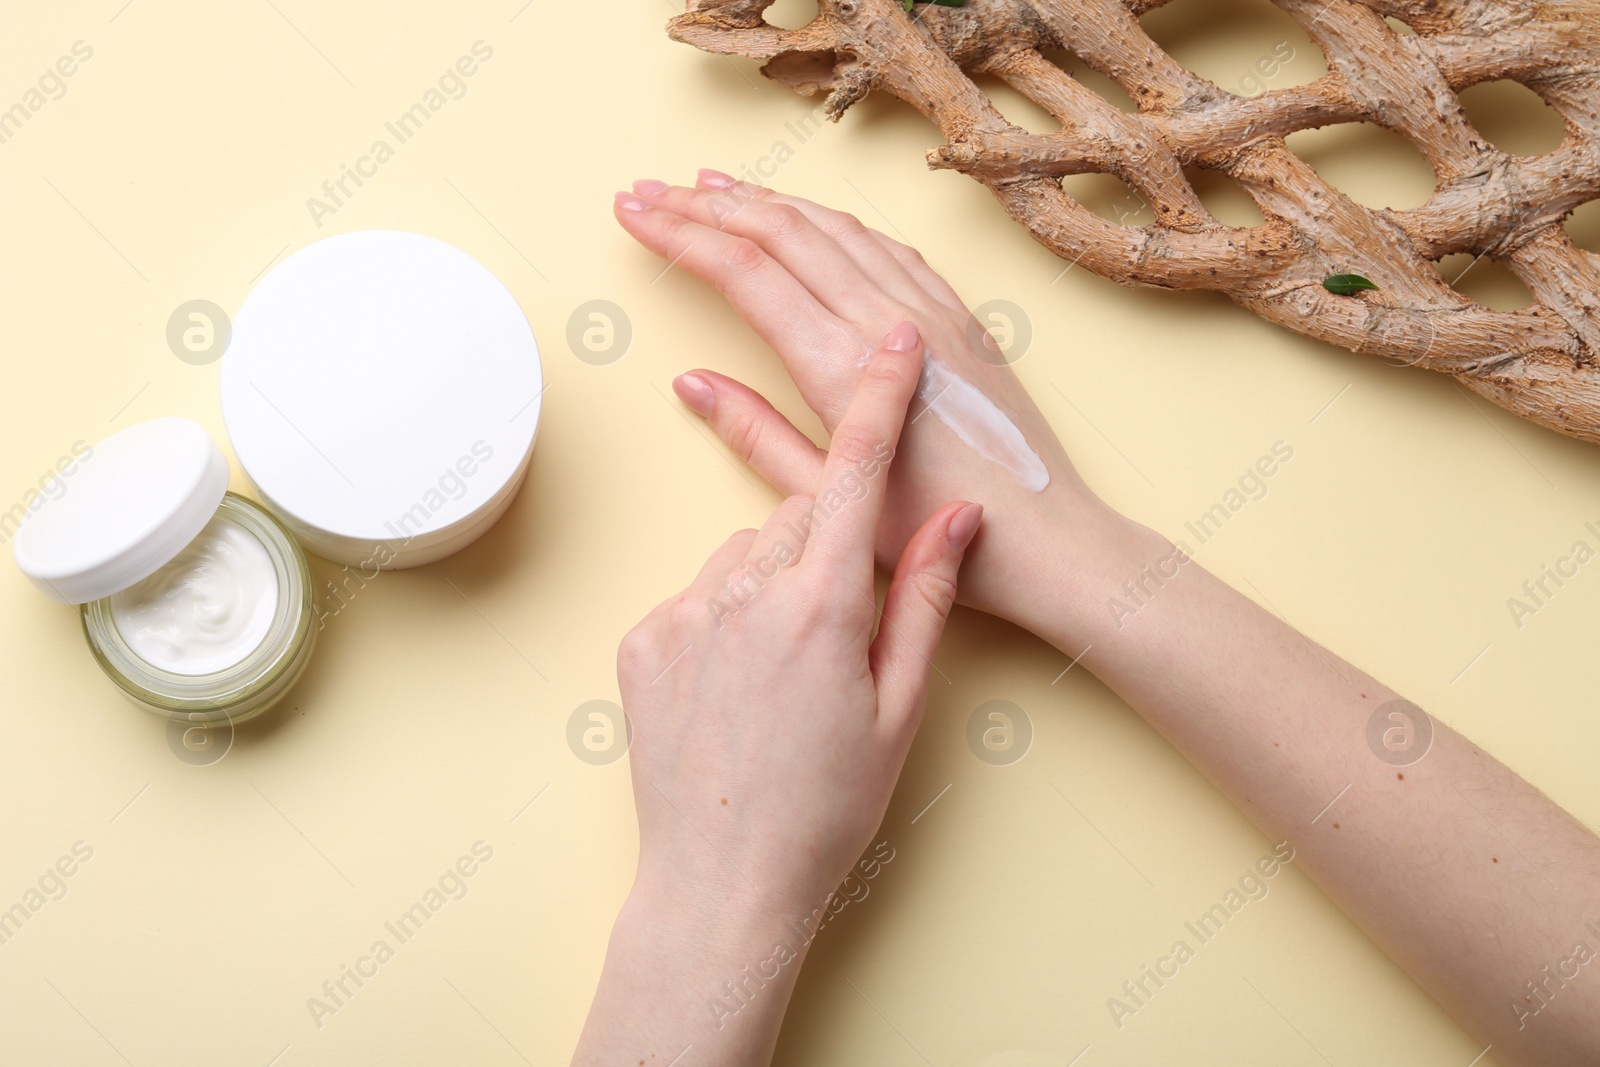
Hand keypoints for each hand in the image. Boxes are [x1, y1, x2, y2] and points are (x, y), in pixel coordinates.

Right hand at [614, 173, 1137, 635]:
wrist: (1049, 542)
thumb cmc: (938, 538)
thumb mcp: (832, 503)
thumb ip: (757, 436)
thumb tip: (693, 384)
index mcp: (844, 367)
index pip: (744, 273)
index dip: (680, 236)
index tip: (634, 214)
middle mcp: (887, 322)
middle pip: (781, 234)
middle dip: (707, 205)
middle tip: (652, 191)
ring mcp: (932, 313)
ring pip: (835, 230)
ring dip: (769, 201)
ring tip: (716, 188)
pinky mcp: (964, 320)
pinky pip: (890, 249)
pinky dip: (837, 224)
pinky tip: (813, 221)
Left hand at [616, 320, 978, 921]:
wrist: (723, 882)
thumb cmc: (826, 808)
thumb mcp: (901, 708)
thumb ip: (924, 597)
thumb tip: (956, 515)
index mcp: (822, 606)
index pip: (853, 472)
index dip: (878, 398)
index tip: (892, 341)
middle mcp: (743, 591)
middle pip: (794, 518)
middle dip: (823, 551)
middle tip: (837, 638)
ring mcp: (682, 612)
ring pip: (743, 556)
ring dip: (770, 587)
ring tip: (780, 679)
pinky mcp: (639, 639)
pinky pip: (695, 595)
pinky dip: (720, 618)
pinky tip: (734, 689)